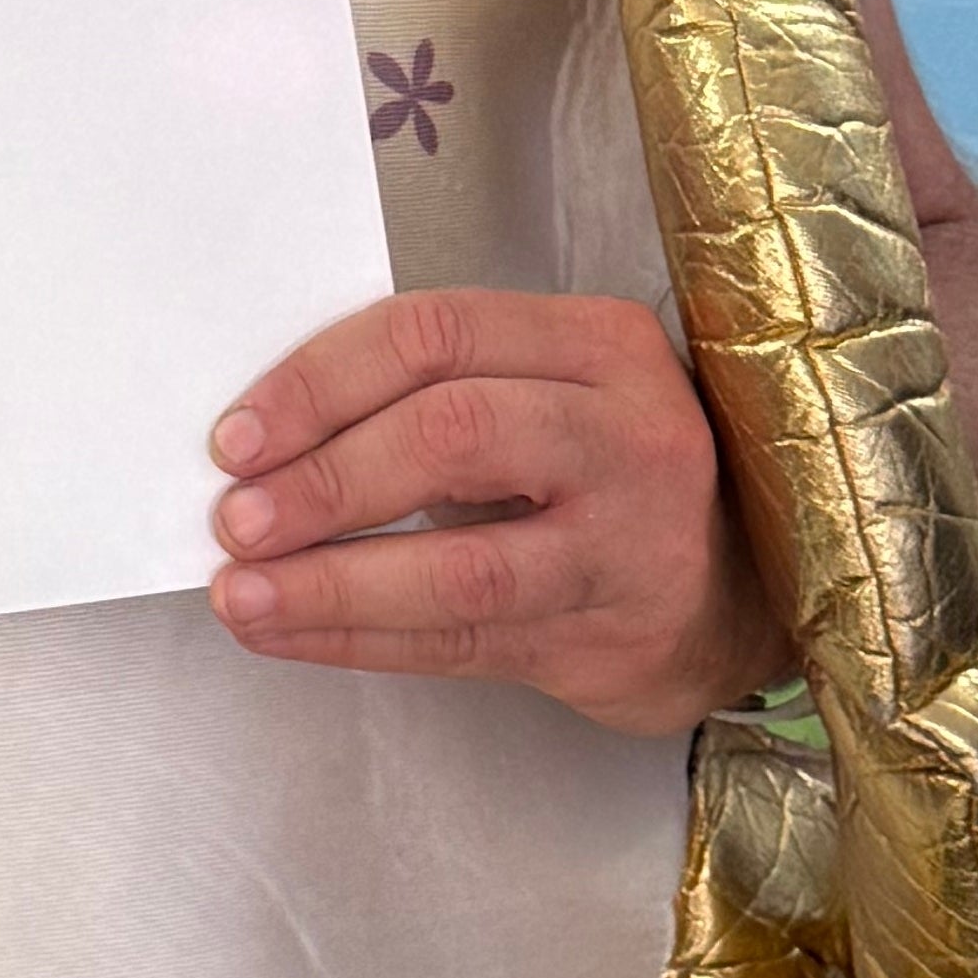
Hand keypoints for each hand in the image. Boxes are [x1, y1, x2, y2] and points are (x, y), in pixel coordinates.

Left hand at [204, 288, 788, 739]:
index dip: (319, 382)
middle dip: (323, 480)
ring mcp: (631, 544)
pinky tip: (291, 634)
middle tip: (237, 517)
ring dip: (330, 583)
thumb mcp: (552, 391)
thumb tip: (268, 438)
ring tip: (244, 594)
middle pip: (449, 435)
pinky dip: (359, 639)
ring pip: (460, 565)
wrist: (740, 587)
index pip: (435, 334)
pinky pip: (462, 643)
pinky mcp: (609, 637)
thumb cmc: (610, 473)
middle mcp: (629, 435)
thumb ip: (437, 391)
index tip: (238, 435)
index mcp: (602, 344)